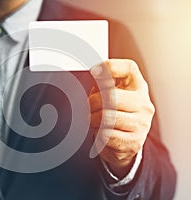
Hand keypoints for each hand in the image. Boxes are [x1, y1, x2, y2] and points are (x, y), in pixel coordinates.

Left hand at [89, 59, 154, 177]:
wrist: (124, 144)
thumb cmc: (115, 114)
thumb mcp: (111, 95)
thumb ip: (103, 84)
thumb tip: (93, 75)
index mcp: (138, 87)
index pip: (129, 68)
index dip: (110, 67)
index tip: (94, 71)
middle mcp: (143, 103)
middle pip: (111, 96)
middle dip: (93, 101)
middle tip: (89, 105)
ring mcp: (142, 123)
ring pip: (107, 117)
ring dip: (94, 119)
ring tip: (94, 120)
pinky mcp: (134, 142)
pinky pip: (107, 135)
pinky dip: (98, 134)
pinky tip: (100, 132)